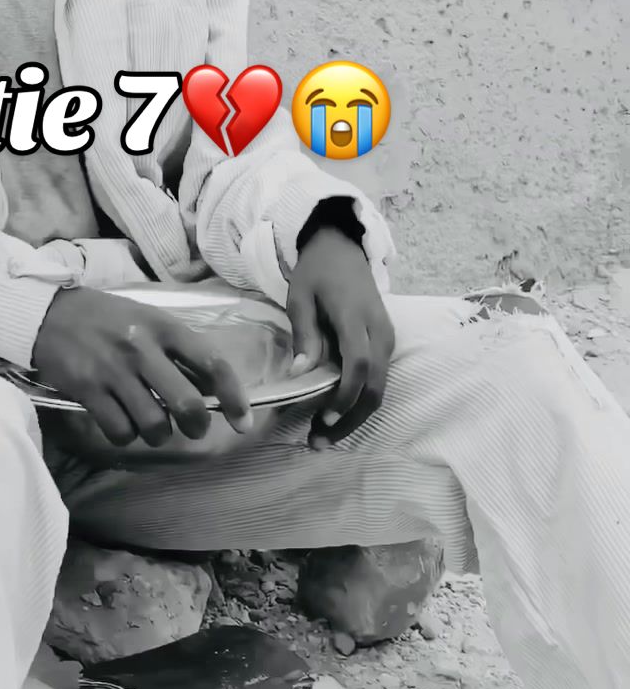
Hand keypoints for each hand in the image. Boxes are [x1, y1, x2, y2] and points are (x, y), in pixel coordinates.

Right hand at [31, 286, 252, 448]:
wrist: (48, 313)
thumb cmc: (108, 318)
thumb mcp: (149, 320)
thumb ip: (180, 351)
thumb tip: (212, 390)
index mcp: (165, 327)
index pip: (212, 363)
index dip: (234, 397)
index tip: (243, 423)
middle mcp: (142, 349)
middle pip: (186, 403)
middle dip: (197, 426)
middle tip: (194, 430)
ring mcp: (113, 371)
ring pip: (153, 424)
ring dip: (159, 434)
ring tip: (153, 426)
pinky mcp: (87, 390)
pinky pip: (120, 431)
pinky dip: (127, 435)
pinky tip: (123, 423)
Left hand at [286, 229, 394, 442]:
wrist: (343, 247)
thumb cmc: (317, 271)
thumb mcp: (300, 296)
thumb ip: (304, 334)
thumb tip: (301, 372)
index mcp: (357, 317)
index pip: (359, 365)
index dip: (344, 396)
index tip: (323, 419)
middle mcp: (380, 332)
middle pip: (375, 387)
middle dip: (349, 419)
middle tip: (318, 441)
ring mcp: (388, 338)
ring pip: (380, 388)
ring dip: (354, 415)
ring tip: (323, 434)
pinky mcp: (386, 342)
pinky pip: (378, 378)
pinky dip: (359, 400)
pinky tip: (335, 413)